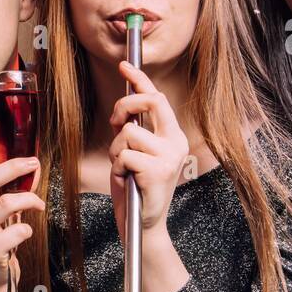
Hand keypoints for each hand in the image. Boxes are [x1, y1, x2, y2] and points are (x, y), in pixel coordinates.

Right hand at [0, 116, 44, 291]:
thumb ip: (13, 188)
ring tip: (38, 203)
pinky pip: (17, 231)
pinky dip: (28, 229)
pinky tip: (26, 233)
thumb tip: (34, 165)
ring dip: (29, 199)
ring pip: (5, 203)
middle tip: (34, 162)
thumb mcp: (3, 211)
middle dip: (13, 167)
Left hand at [107, 61, 188, 242]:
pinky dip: (118, 168)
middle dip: (124, 107)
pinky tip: (127, 182)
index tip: (123, 65)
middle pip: (150, 102)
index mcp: (173, 136)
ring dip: (116, 151)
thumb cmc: (136, 188)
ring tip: (124, 170)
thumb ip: (134, 131)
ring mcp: (170, 157)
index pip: (157, 99)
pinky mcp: (158, 171)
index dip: (140, 79)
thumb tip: (123, 109)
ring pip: (128, 133)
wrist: (143, 225)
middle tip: (115, 123)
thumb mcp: (135, 154)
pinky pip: (124, 155)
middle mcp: (176, 143)